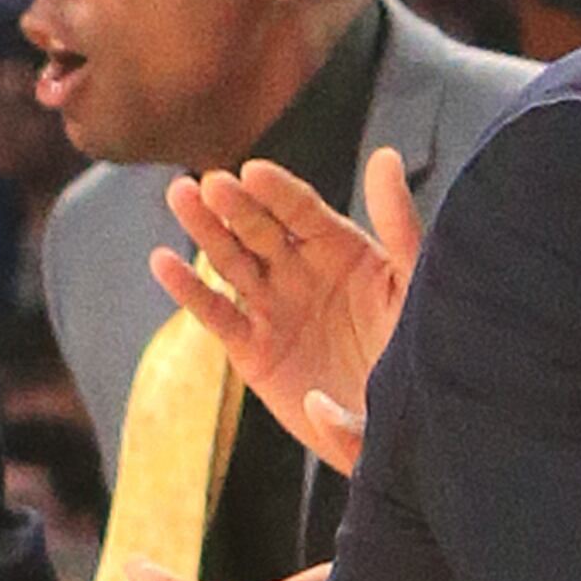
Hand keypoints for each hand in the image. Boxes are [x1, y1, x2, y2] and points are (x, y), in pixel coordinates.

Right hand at [152, 150, 419, 474]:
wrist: (400, 423)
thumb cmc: (416, 348)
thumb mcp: (411, 283)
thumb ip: (399, 224)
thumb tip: (384, 156)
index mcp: (343, 251)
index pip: (304, 213)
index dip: (279, 192)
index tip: (254, 170)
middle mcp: (302, 273)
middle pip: (260, 230)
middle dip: (235, 204)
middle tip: (210, 182)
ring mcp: (274, 308)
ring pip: (231, 262)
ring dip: (205, 230)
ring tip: (180, 195)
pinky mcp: (253, 350)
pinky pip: (217, 315)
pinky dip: (188, 289)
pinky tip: (163, 261)